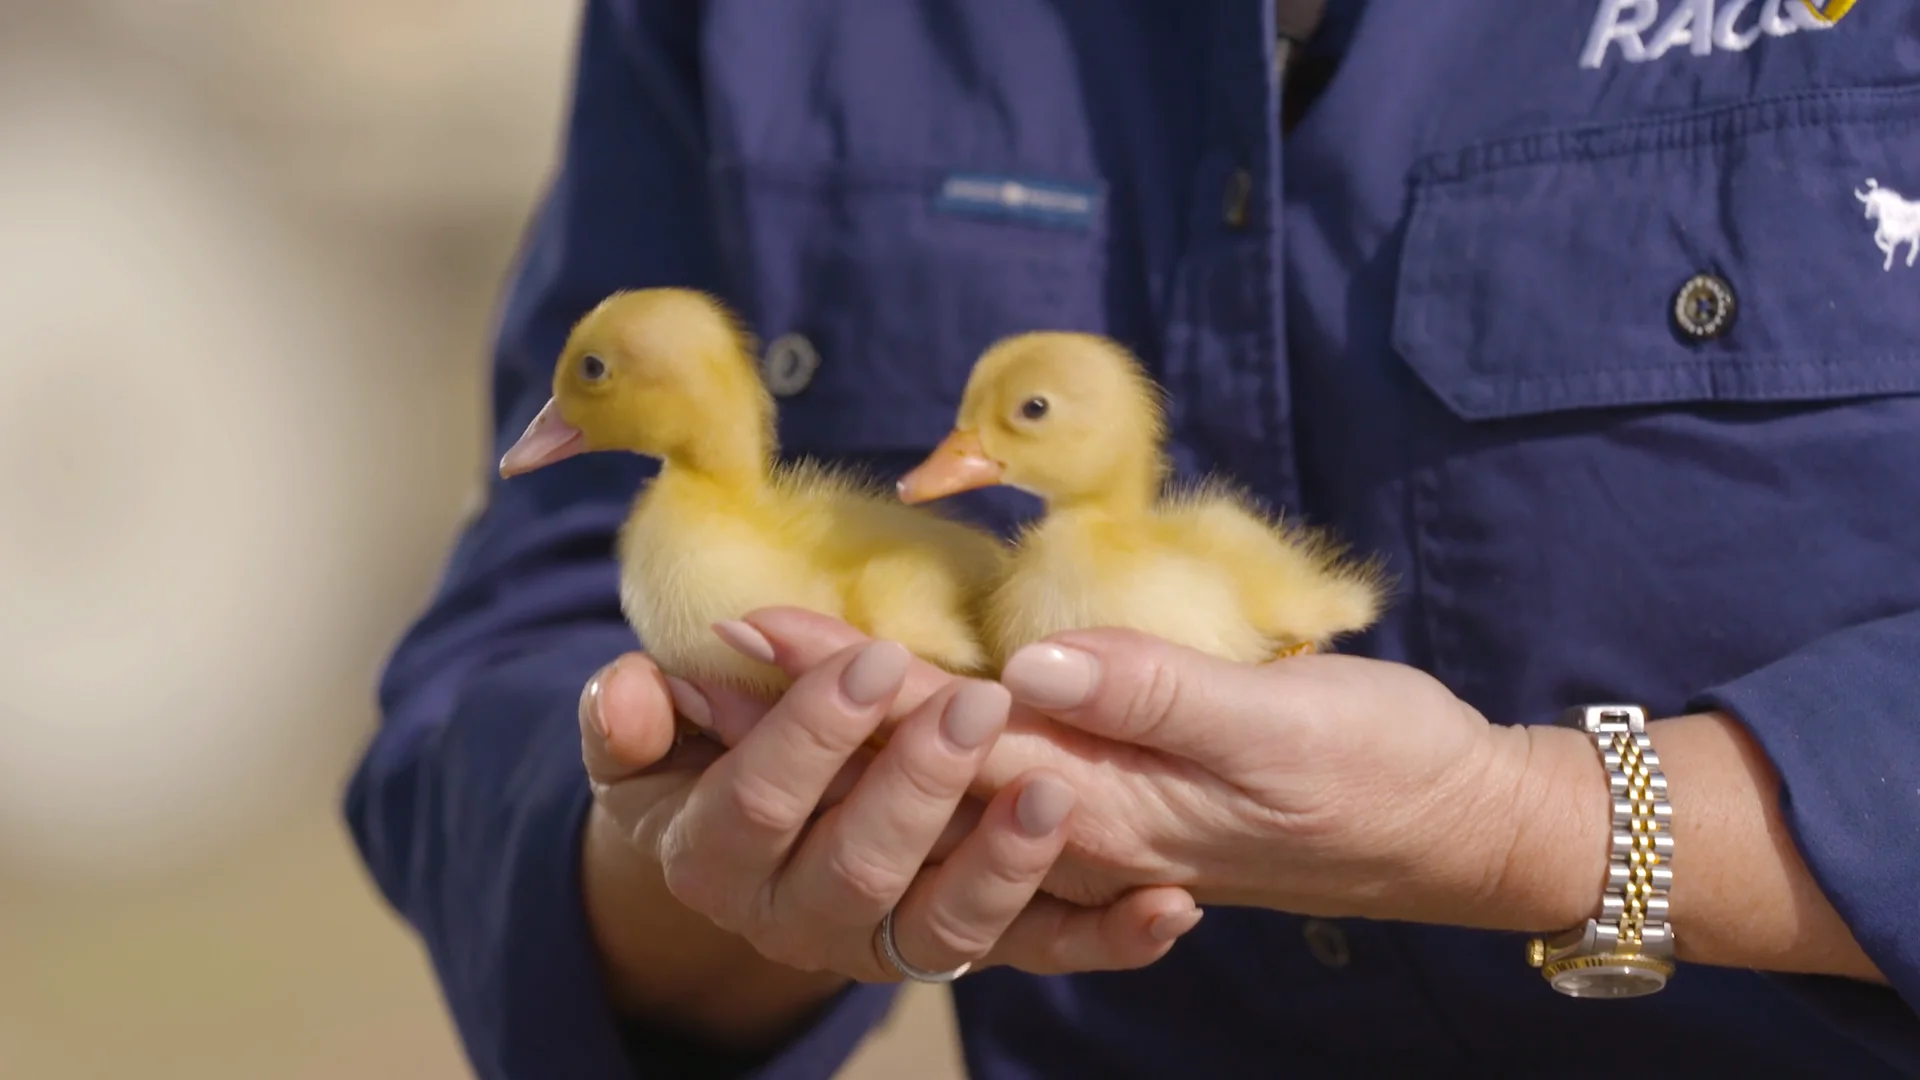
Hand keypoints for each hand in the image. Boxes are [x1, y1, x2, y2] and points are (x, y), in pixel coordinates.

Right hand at [580, 641, 1201, 1008]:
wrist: (750, 842)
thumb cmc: (700, 758)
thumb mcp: (647, 736)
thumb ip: (630, 718)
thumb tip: (629, 690)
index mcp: (715, 860)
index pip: (760, 802)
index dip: (812, 734)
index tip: (870, 660)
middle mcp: (802, 920)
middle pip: (859, 871)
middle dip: (917, 786)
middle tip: (976, 706)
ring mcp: (890, 941)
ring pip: (949, 931)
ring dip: (1006, 868)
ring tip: (1055, 797)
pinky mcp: (971, 944)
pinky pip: (1041, 953)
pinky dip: (1106, 940)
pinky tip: (1168, 909)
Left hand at [715, 609, 1591, 931]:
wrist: (1457, 829)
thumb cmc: (1386, 770)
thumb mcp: (1285, 726)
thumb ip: (1157, 698)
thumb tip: (1034, 667)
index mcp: (1112, 799)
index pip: (945, 734)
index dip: (841, 680)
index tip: (742, 622)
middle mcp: (1087, 820)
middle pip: (914, 766)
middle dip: (808, 717)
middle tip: (697, 658)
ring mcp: (1102, 825)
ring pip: (940, 782)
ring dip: (847, 739)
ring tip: (753, 692)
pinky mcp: (1128, 813)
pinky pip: (1000, 793)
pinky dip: (928, 756)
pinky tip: (891, 735)